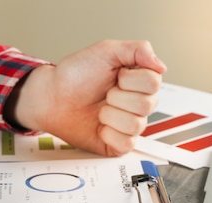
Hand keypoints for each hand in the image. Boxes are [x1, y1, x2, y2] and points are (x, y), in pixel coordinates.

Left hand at [10, 40, 166, 155]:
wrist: (51, 97)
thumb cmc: (75, 74)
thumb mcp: (106, 50)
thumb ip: (138, 49)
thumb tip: (161, 66)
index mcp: (139, 81)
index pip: (153, 83)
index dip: (130, 79)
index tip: (115, 75)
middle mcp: (137, 104)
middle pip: (146, 105)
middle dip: (117, 97)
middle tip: (103, 94)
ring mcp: (128, 125)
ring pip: (135, 125)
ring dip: (110, 115)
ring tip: (98, 110)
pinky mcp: (117, 144)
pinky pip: (126, 143)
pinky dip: (108, 134)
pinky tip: (99, 126)